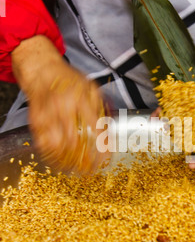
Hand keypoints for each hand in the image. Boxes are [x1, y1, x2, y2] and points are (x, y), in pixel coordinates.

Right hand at [12, 35, 109, 174]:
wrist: (43, 71)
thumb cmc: (70, 81)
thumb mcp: (92, 88)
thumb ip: (102, 108)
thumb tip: (111, 131)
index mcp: (81, 98)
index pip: (94, 127)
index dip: (101, 146)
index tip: (106, 158)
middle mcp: (63, 107)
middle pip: (75, 141)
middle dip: (85, 158)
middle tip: (93, 169)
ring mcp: (47, 115)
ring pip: (58, 145)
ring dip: (69, 161)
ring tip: (78, 169)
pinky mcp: (36, 121)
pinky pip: (44, 144)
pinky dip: (53, 156)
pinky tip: (61, 162)